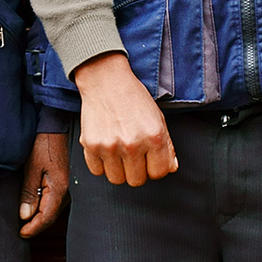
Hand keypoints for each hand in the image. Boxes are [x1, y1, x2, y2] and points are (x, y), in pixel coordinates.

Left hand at [18, 131, 70, 235]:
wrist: (57, 125)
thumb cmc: (45, 142)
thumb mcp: (32, 167)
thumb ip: (29, 192)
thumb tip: (25, 216)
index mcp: (60, 188)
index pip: (47, 218)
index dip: (33, 228)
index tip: (21, 233)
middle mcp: (68, 190)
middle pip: (52, 216)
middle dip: (36, 225)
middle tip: (21, 229)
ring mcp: (69, 186)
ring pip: (54, 209)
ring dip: (41, 216)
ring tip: (26, 220)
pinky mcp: (67, 181)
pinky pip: (56, 200)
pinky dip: (45, 206)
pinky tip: (36, 205)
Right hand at [73, 51, 177, 186]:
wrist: (106, 81)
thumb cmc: (133, 97)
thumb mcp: (158, 117)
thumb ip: (167, 145)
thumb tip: (171, 167)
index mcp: (154, 137)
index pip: (159, 173)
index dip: (155, 168)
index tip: (150, 161)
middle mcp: (132, 144)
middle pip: (137, 180)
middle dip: (137, 171)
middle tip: (134, 157)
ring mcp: (110, 146)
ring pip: (116, 179)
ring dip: (119, 170)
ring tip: (119, 153)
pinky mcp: (91, 145)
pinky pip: (97, 171)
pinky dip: (101, 164)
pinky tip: (106, 149)